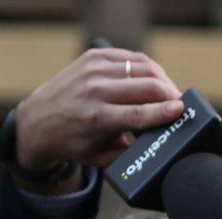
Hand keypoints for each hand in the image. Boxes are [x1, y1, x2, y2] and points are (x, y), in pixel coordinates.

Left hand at [14, 48, 183, 192]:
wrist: (39, 121)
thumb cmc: (76, 142)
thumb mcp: (103, 158)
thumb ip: (133, 153)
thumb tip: (164, 145)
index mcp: (97, 118)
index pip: (137, 113)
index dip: (163, 111)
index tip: (181, 110)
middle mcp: (94, 90)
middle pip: (146, 86)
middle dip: (171, 94)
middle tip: (181, 105)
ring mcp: (93, 70)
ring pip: (144, 68)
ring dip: (164, 80)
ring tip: (170, 93)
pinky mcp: (94, 56)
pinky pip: (133, 58)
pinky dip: (149, 68)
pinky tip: (155, 79)